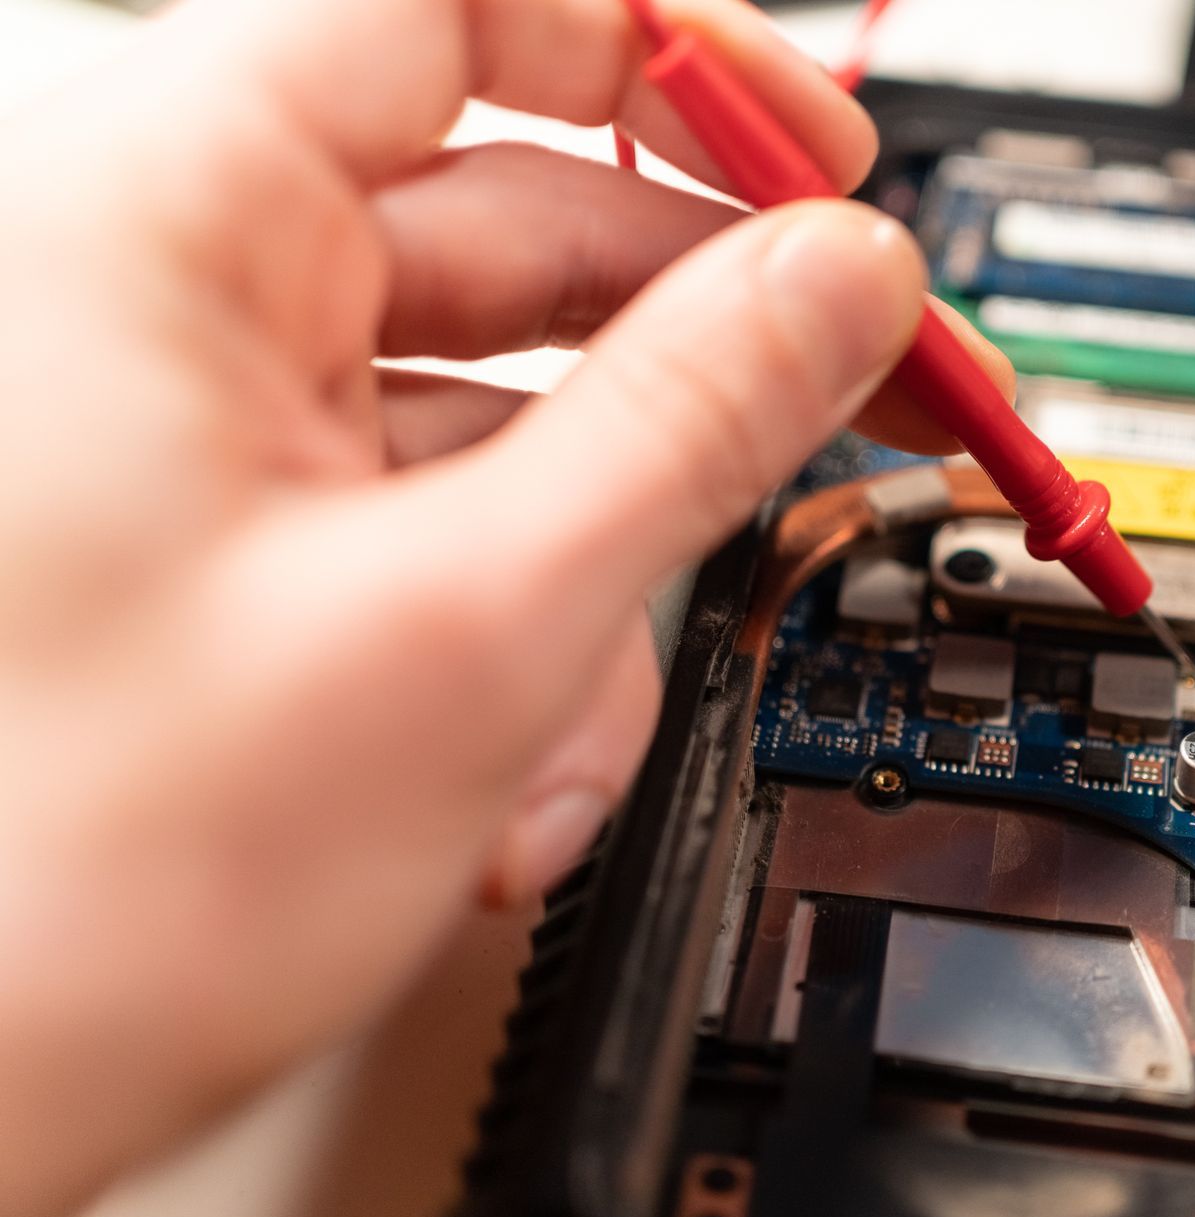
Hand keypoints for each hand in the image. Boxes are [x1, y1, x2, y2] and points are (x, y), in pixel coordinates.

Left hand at [0, 0, 1002, 1216]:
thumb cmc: (64, 886)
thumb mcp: (474, 622)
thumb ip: (695, 418)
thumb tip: (842, 282)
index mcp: (162, 222)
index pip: (452, 7)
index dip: (662, 54)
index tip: (810, 146)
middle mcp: (163, 296)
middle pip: (507, 224)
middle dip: (694, 349)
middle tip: (851, 395)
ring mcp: (194, 428)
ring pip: (491, 411)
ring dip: (593, 561)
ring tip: (578, 720)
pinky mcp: (227, 537)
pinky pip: (431, 519)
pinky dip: (510, 629)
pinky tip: (503, 766)